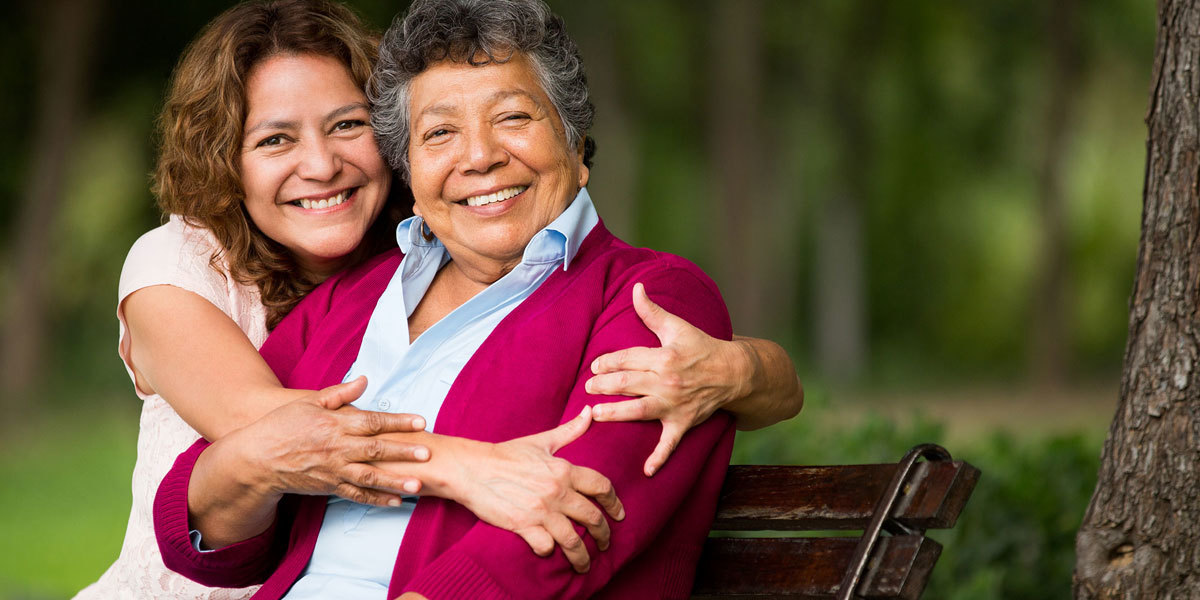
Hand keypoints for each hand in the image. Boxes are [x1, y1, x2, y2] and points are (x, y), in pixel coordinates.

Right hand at [234, 376, 430, 506]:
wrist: (257, 459)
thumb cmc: (283, 426)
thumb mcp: (308, 402)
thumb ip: (339, 393)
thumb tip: (364, 380)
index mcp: (334, 424)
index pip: (372, 421)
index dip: (398, 421)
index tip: (421, 421)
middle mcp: (337, 448)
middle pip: (376, 450)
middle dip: (404, 452)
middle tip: (427, 453)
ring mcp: (334, 470)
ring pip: (370, 478)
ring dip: (395, 482)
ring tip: (419, 485)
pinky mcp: (329, 487)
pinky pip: (357, 496)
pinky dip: (377, 500)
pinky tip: (397, 502)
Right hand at [444, 406, 624, 573]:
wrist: (472, 468)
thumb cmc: (505, 454)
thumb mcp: (541, 441)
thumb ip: (570, 431)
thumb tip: (589, 412)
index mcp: (564, 469)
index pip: (601, 487)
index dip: (614, 503)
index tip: (619, 514)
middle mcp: (556, 491)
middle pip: (592, 518)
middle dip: (603, 534)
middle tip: (605, 542)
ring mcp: (540, 510)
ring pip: (572, 539)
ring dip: (582, 555)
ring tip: (585, 563)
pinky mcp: (523, 525)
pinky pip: (546, 546)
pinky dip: (550, 551)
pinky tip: (550, 551)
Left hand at [586, 282, 752, 475]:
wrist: (734, 373)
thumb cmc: (702, 347)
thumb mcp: (678, 327)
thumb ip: (652, 311)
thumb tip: (636, 287)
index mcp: (664, 357)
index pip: (629, 359)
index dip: (609, 362)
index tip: (594, 366)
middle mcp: (667, 382)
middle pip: (629, 383)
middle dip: (605, 385)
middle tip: (587, 387)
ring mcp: (674, 405)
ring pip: (640, 411)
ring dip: (616, 413)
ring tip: (595, 413)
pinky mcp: (683, 423)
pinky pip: (670, 444)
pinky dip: (659, 458)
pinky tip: (646, 471)